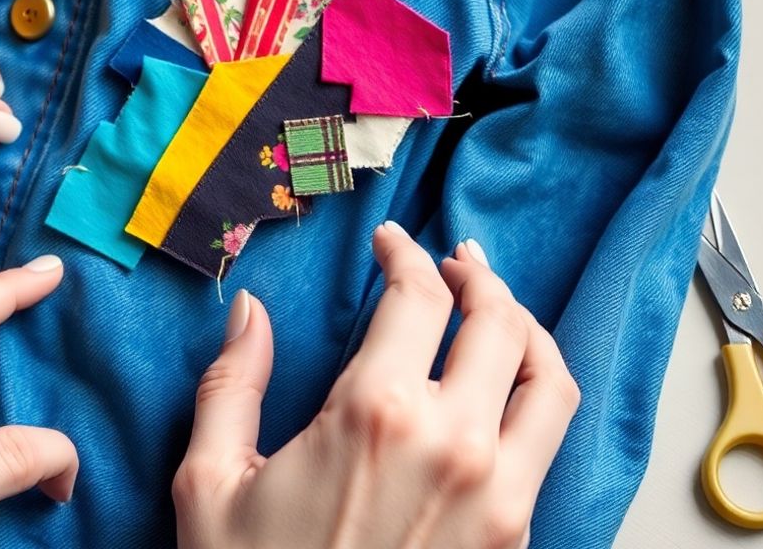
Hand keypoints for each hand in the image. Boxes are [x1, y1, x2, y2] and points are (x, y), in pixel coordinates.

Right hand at [174, 223, 579, 548]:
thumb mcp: (211, 484)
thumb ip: (232, 386)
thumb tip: (251, 316)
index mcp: (375, 412)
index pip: (417, 298)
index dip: (405, 254)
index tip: (392, 243)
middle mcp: (453, 440)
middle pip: (498, 321)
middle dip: (477, 277)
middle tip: (453, 262)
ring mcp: (499, 491)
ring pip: (547, 377)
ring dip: (526, 327)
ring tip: (498, 309)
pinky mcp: (518, 535)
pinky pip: (552, 438)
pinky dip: (540, 390)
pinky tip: (510, 384)